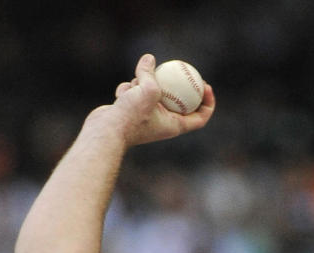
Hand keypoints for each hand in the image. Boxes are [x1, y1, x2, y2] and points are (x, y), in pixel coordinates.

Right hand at [98, 53, 215, 147]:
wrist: (106, 131)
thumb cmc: (131, 116)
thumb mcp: (148, 90)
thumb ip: (150, 73)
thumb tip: (149, 59)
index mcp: (174, 126)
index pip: (200, 118)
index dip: (208, 103)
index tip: (206, 86)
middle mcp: (163, 123)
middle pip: (178, 101)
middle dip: (178, 84)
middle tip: (182, 69)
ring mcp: (147, 116)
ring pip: (151, 90)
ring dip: (143, 83)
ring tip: (134, 88)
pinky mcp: (132, 110)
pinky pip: (135, 92)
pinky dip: (128, 89)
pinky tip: (121, 96)